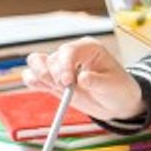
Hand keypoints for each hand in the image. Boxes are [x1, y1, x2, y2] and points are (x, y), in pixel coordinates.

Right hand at [24, 37, 143, 122]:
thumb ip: (97, 82)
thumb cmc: (118, 90)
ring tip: (56, 88)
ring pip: (37, 62)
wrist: (116, 102)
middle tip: (66, 89)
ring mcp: (60, 66)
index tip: (67, 82)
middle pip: (51, 57)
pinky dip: (32, 81)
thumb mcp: (113, 86)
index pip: (69, 50)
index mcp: (89, 48)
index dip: (64, 65)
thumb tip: (82, 78)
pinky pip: (33, 75)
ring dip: (42, 76)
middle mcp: (72, 54)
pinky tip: (40, 87)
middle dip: (55, 74)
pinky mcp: (53, 79)